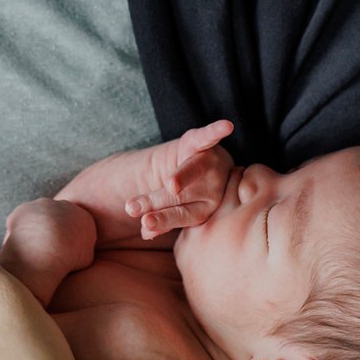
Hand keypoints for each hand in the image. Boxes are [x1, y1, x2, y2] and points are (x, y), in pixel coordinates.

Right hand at [123, 119, 235, 236]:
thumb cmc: (190, 195)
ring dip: (182, 176)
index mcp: (204, 210)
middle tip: (132, 207)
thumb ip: (163, 221)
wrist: (213, 170)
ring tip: (170, 185)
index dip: (163, 220)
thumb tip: (146, 233)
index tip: (145, 224)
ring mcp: (210, 167)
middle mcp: (211, 191)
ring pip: (193, 170)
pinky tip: (226, 126)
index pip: (181, 217)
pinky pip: (210, 138)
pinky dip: (215, 131)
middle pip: (181, 197)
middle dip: (156, 202)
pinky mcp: (207, 145)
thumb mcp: (177, 209)